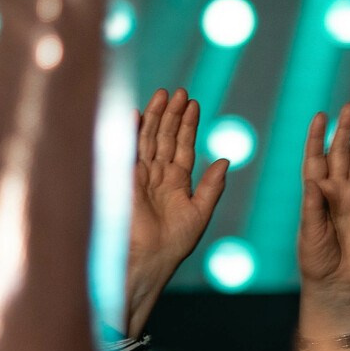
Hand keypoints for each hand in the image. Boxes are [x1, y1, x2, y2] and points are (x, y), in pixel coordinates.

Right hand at [124, 88, 228, 336]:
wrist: (149, 259)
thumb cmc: (175, 243)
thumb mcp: (200, 212)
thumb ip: (213, 186)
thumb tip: (225, 158)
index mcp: (177, 182)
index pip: (182, 146)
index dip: (188, 125)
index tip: (194, 103)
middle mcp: (157, 175)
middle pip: (164, 137)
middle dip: (171, 114)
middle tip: (179, 91)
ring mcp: (139, 175)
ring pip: (147, 138)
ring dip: (155, 116)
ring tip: (164, 94)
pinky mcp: (124, 179)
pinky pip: (127, 150)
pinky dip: (130, 132)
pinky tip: (134, 114)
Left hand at [297, 103, 349, 315]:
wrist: (337, 280)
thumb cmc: (315, 257)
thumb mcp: (309, 230)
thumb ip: (313, 204)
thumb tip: (316, 179)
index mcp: (315, 192)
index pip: (315, 158)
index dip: (317, 137)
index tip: (320, 115)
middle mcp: (335, 190)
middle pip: (340, 152)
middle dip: (344, 129)